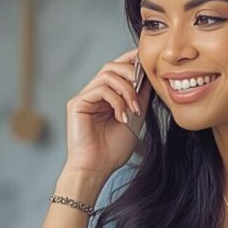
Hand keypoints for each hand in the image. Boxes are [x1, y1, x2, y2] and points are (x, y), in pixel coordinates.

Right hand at [64, 48, 152, 178]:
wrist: (98, 168)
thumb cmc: (114, 149)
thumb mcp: (135, 118)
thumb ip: (140, 97)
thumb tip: (149, 76)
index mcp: (108, 96)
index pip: (118, 69)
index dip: (132, 60)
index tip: (148, 62)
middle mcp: (95, 93)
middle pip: (112, 65)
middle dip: (132, 72)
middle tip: (142, 89)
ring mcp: (85, 97)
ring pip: (107, 73)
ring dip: (127, 89)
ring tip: (134, 109)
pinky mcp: (77, 103)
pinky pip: (100, 89)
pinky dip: (116, 101)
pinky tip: (122, 117)